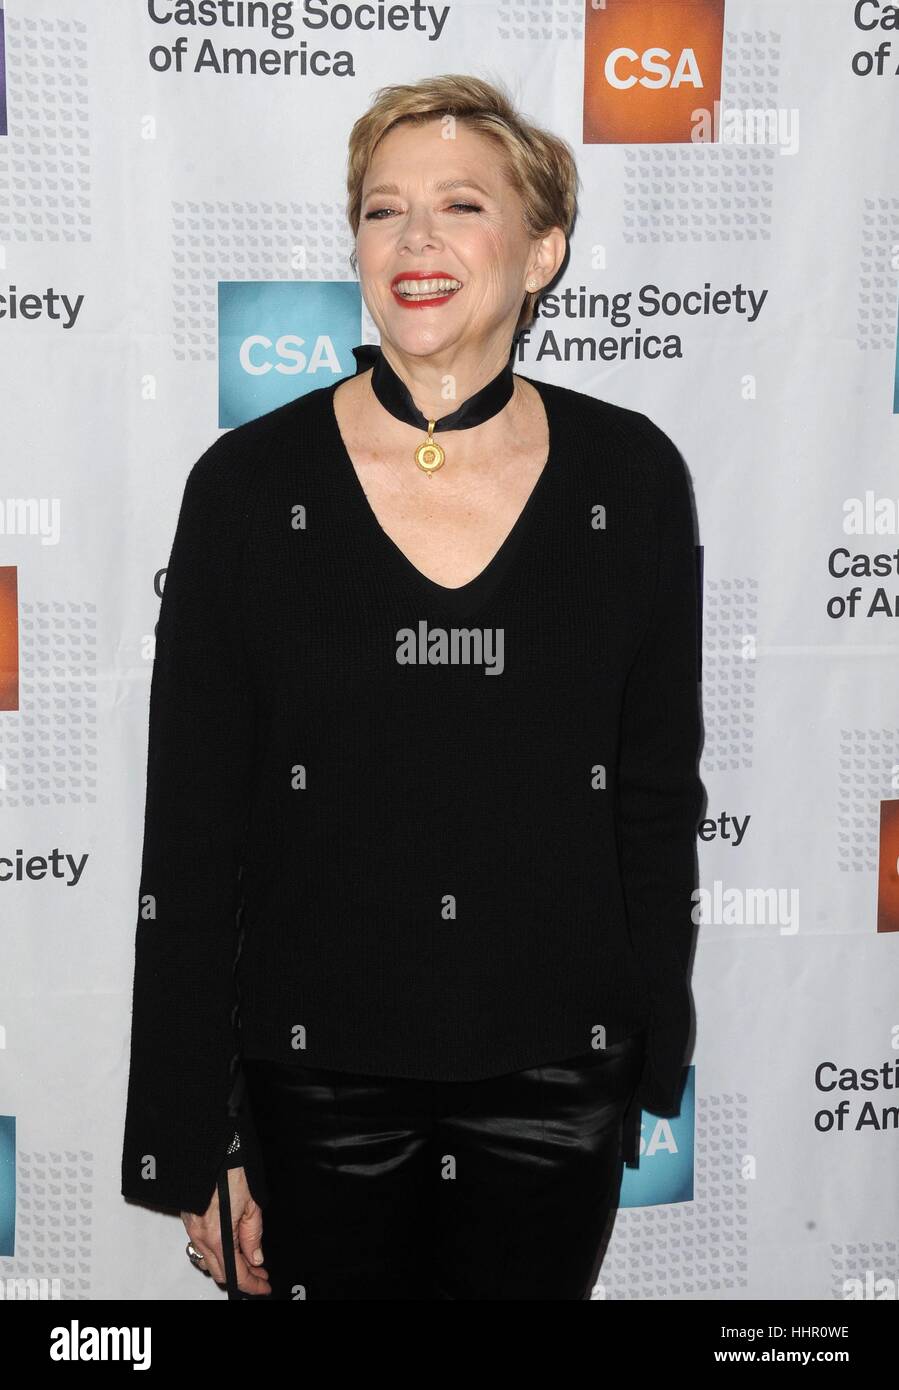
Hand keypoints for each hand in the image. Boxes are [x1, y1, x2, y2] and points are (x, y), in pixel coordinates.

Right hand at [181, 1166, 270, 1295]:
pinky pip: (201, 1247)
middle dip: (243, 1277)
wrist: (211, 1146)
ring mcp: (192, 1228)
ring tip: (247, 1261)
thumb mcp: (252, 1203)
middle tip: (260, 1274)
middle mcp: (200, 1235)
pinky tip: (230, 1247)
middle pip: (221, 1273)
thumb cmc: (231, 1168)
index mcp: (218, 1234)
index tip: (264, 1285)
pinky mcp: (188, 1220)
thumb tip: (255, 1257)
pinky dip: (217, 1253)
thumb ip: (253, 1234)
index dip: (253, 1284)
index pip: (236, 1273)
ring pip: (209, 1262)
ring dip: (229, 1266)